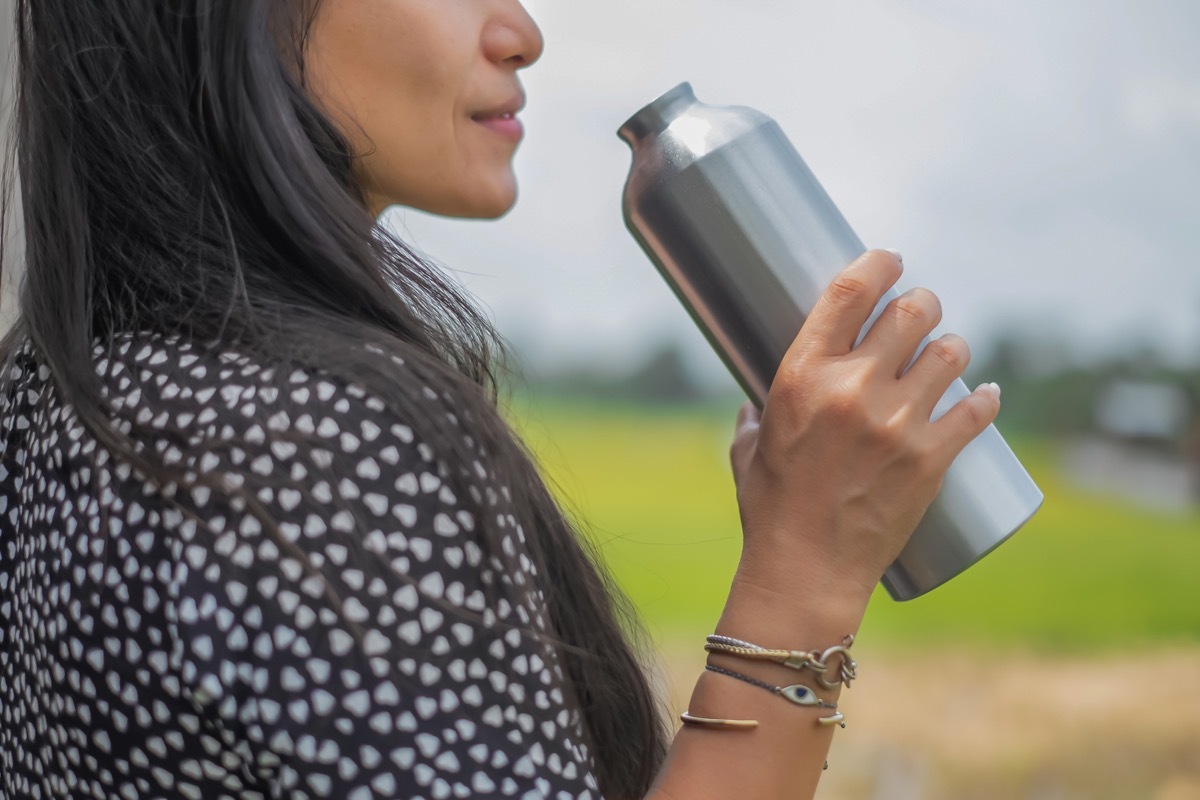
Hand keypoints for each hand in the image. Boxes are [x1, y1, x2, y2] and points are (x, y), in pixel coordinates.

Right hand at [729, 249, 1000, 608]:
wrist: (806, 569)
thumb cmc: (769, 508)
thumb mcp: (749, 450)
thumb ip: (751, 419)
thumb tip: (749, 408)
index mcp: (802, 375)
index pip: (851, 290)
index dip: (881, 262)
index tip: (893, 260)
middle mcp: (852, 389)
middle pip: (912, 311)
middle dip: (922, 305)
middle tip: (922, 315)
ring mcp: (897, 423)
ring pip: (951, 352)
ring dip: (953, 347)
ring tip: (947, 357)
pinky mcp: (931, 459)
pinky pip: (976, 410)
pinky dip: (985, 399)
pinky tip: (986, 396)